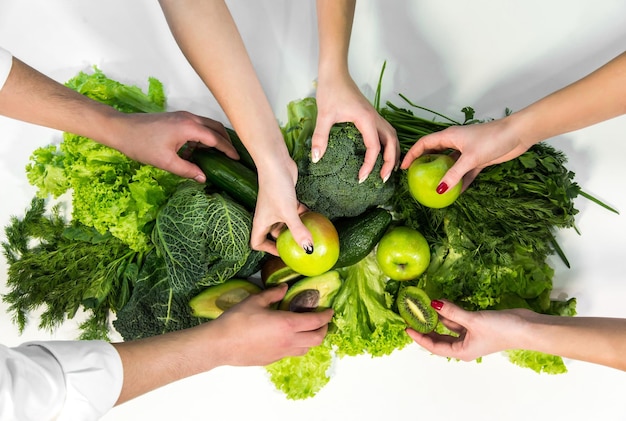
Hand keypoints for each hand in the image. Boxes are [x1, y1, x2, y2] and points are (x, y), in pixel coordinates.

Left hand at [108, 111, 237, 181]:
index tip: (237, 159)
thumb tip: (203, 178)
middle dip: (227, 141)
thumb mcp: (166, 162)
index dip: (228, 149)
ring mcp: (183, 116)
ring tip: (222, 154)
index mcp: (189, 127)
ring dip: (215, 138)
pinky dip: (204, 136)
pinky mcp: (177, 119)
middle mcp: (189, 118)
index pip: (215, 138)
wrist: (122, 130)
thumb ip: (187, 170)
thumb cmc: (141, 145)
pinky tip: (200, 151)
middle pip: (216, 127)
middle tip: (234, 155)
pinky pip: (198, 126)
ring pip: (208, 125)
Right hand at [210, 284, 333, 365]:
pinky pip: (292, 353)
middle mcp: (289, 341)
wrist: (221, 344)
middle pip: (317, 339)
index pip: (315, 321)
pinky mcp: (272, 360)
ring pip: (306, 349)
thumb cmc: (237, 321)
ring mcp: (281, 353)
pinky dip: (298, 346)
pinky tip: (289, 338)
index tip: (330, 311)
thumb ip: (272, 294)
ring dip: (312, 340)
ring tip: (309, 330)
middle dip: (324, 330)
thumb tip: (283, 288)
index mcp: (287, 324)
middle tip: (323, 321)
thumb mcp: (255, 301)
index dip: (326, 316)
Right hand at [249, 154, 311, 255]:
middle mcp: (267, 217)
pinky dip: (302, 216)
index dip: (268, 250)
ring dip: (296, 228)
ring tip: (310, 233)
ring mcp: (277, 208)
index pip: (257, 243)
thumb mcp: (288, 213)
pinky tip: (313, 217)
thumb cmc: (276, 188)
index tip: (283, 252)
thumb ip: (298, 231)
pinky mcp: (286, 199)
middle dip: (286, 240)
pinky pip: (293, 213)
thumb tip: (308, 249)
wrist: (276, 163)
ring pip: (285, 224)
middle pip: (273, 235)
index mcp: (261, 223)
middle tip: (300, 245)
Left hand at [312, 74, 398, 182]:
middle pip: (392, 144)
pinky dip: (389, 145)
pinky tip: (383, 153)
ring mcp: (375, 116)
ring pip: (393, 137)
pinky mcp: (372, 115)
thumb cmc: (331, 91)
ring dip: (393, 153)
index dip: (370, 165)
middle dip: (390, 162)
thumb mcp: (324, 115)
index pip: (374, 148)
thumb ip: (320, 137)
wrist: (335, 73)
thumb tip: (316, 158)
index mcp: (366, 120)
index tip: (361, 178)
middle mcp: (375, 119)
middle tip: (383, 179)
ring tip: (388, 170)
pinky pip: (387, 132)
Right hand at [400, 116, 532, 190]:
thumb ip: (454, 173)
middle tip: (415, 178)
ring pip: (450, 164)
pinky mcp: (478, 159)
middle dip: (424, 164)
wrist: (518, 134)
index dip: (412, 154)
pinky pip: (465, 172)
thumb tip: (440, 189)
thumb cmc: (493, 138)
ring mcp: (467, 151)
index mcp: (449, 136)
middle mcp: (456, 142)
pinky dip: (460, 180)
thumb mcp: (471, 158)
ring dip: (443, 175)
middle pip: (435, 153)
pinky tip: (456, 192)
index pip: (424, 144)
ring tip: (433, 187)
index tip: (403, 167)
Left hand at [406, 299, 530, 360]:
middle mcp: (464, 346)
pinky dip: (450, 313)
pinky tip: (442, 304)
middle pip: (438, 338)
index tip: (407, 327)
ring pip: (448, 327)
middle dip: (425, 328)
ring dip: (438, 318)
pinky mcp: (477, 326)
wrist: (527, 328)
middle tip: (412, 317)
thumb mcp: (472, 320)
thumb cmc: (502, 330)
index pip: (433, 346)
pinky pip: (458, 320)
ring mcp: (471, 336)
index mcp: (461, 351)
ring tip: (423, 307)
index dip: (419, 337)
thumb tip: (433, 304)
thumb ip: (451, 312)